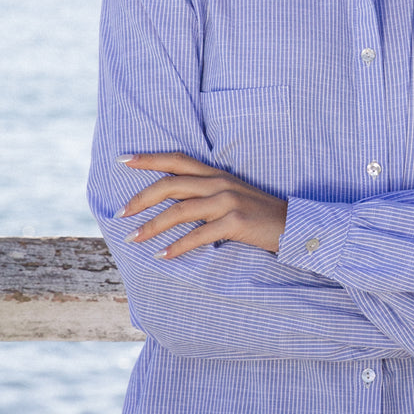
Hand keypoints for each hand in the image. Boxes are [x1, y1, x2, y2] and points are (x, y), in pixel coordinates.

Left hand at [115, 152, 287, 257]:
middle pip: (171, 184)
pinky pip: (199, 235)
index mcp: (216, 174)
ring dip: (152, 226)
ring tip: (133, 238)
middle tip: (120, 213)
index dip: (149, 158)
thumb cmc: (259, 215)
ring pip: (180, 211)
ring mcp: (227, 202)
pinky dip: (178, 246)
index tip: (123, 160)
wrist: (293, 226)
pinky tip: (162, 255)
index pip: (177, 160)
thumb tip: (174, 205)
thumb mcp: (232, 197)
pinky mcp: (235, 222)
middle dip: (141, 198)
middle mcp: (219, 183)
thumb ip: (206, 195)